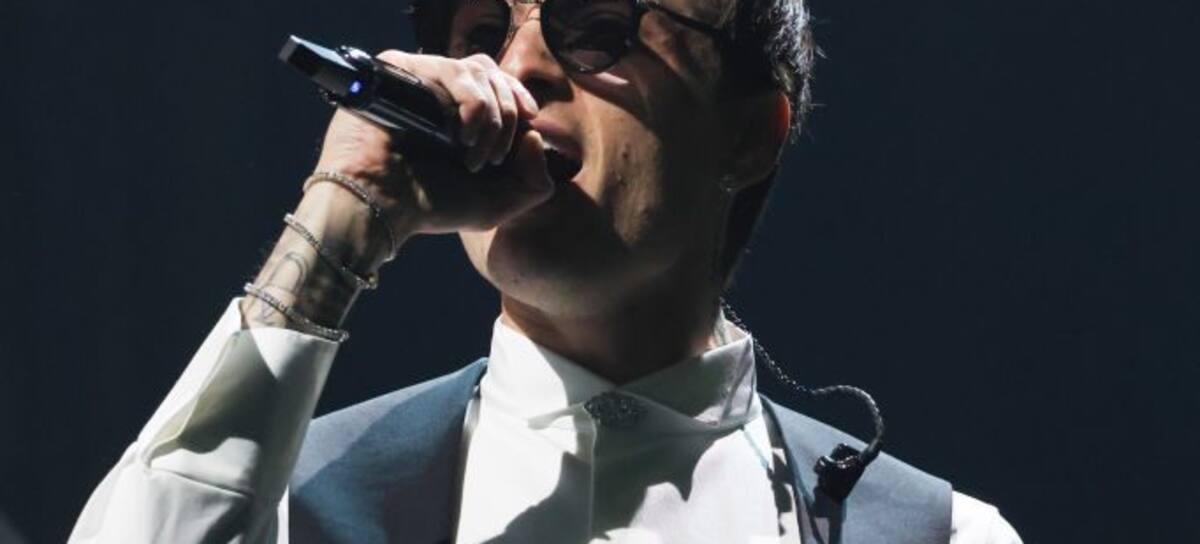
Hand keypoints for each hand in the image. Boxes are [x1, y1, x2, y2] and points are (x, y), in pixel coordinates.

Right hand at [312, 51, 553, 242]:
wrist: (383, 206)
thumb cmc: (431, 206)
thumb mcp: (496, 203)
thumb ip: (534, 180)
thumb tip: (535, 135)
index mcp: (458, 113)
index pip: (497, 83)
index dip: (518, 97)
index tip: (530, 119)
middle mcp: (438, 93)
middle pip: (492, 73)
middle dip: (507, 116)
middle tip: (496, 158)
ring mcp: (418, 79)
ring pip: (477, 70)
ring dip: (490, 116)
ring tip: (475, 155)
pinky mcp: (398, 70)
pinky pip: (450, 69)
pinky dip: (471, 103)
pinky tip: (462, 136)